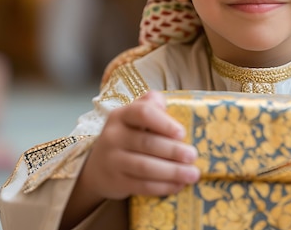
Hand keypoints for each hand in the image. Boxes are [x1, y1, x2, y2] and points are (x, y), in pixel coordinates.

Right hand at [83, 91, 199, 199]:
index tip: (182, 133)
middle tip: (193, 156)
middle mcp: (114, 136)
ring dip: (172, 172)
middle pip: (147, 143)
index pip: (142, 113)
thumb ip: (150, 104)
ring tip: (193, 174)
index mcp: (121, 115)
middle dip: (174, 151)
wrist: (97, 167)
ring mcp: (113, 160)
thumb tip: (164, 104)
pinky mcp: (117, 182)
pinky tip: (179, 185)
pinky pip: (143, 186)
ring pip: (145, 167)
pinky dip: (163, 187)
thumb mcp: (133, 117)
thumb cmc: (126, 136)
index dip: (164, 123)